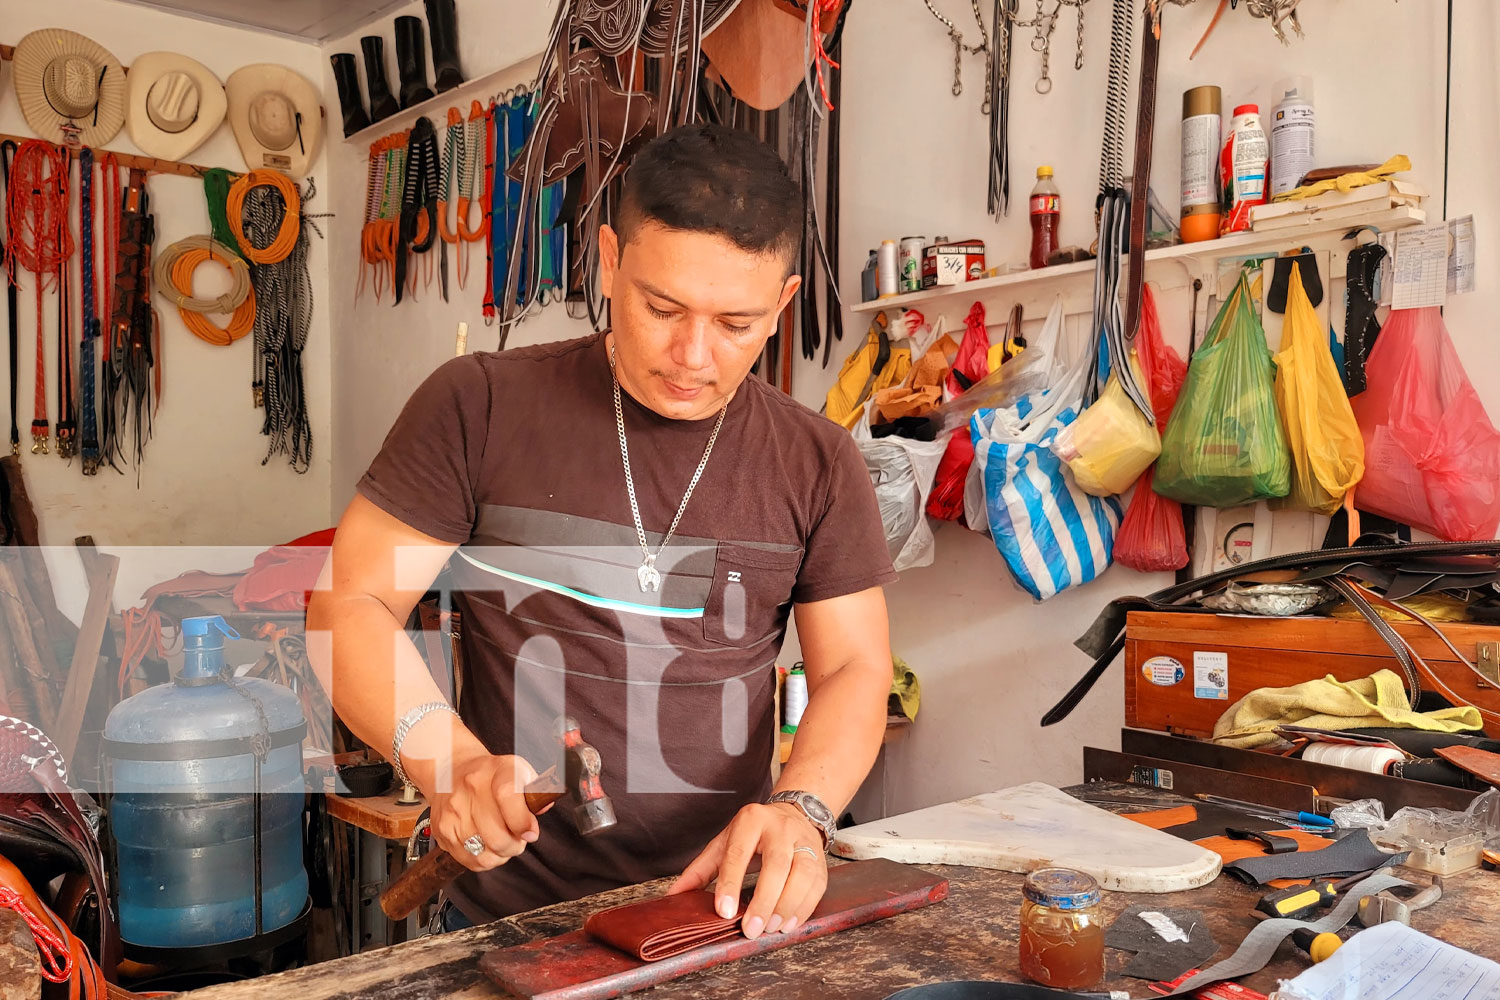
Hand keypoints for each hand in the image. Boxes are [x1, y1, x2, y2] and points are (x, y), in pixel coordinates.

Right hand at [425, 750, 545, 871]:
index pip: (508, 796)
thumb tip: (543, 807)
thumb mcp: (517, 771)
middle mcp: (469, 790)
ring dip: (501, 854)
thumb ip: (535, 790)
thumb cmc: (490, 775)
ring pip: (485, 854)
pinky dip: (485, 859)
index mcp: (494, 771)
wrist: (450, 771)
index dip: (523, 821)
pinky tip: (487, 844)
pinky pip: (471, 861)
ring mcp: (453, 813)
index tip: (531, 832)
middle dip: (516, 844)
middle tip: (519, 837)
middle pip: (497, 836)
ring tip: (503, 841)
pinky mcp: (443, 832)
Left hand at [667, 802, 827, 939]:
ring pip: (802, 875)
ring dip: (787, 906)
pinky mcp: (820, 859)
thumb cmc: (753, 834)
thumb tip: (674, 897)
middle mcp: (780, 828)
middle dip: (764, 901)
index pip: (739, 853)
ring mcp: (804, 842)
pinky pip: (816, 885)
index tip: (724, 912)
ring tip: (771, 929)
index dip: (731, 884)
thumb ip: (700, 870)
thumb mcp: (724, 843)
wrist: (794, 813)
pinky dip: (804, 908)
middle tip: (751, 929)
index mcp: (750, 821)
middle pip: (776, 865)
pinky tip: (789, 924)